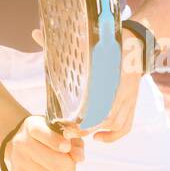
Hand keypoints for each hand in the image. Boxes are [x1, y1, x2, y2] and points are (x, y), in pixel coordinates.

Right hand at [5, 115, 84, 170]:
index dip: (57, 142)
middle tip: (73, 161)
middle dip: (70, 164)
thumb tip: (79, 157)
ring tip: (69, 168)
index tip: (67, 147)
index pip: (43, 134)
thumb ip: (73, 138)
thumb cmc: (46, 134)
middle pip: (53, 162)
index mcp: (32, 126)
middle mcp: (22, 143)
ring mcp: (20, 162)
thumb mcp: (60, 128)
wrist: (21, 144)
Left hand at [31, 26, 142, 142]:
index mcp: (107, 73)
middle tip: (68, 131)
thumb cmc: (105, 42)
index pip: (96, 102)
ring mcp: (128, 97)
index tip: (66, 123)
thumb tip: (34, 33)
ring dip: (98, 131)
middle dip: (86, 127)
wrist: (135, 42)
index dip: (82, 118)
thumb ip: (57, 41)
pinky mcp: (132, 102)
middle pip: (104, 117)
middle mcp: (119, 87)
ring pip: (115, 123)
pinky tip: (98, 137)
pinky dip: (113, 135)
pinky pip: (126, 125)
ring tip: (80, 132)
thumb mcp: (84, 41)